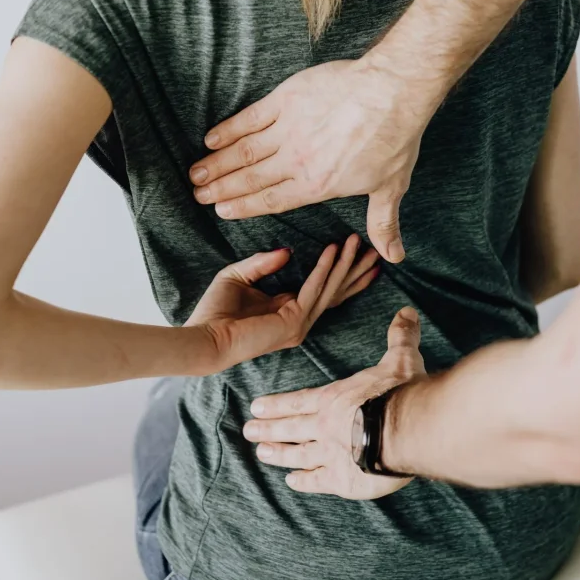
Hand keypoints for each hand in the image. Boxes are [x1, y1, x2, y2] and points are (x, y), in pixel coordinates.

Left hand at [188, 234, 378, 371]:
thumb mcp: (239, 276)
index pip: (324, 290)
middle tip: (376, 249)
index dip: (342, 272)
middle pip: (336, 291)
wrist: (204, 338)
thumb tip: (288, 251)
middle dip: (356, 270)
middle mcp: (299, 320)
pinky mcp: (293, 322)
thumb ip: (262, 263)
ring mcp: (299, 324)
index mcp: (288, 310)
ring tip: (358, 242)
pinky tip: (332, 250)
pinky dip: (324, 268)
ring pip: (330, 289)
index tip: (357, 252)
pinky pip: (313, 289)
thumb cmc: (214, 312)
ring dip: (345, 264)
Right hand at [189, 60, 436, 263]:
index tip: (221, 211)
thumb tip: (393, 256)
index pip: (272, 200)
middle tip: (198, 195)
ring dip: (217, 163)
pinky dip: (229, 129)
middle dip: (221, 189)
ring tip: (196, 173)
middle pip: (250, 178)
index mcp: (316, 185)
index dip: (243, 207)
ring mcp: (288, 129)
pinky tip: (211, 138)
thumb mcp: (390, 187)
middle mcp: (296, 161)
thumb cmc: (394, 140)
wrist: (392, 92)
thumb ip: (382, 223)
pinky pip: (250, 118)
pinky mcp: (286, 100)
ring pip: (244, 151)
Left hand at [244, 307, 426, 499]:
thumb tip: (406, 312)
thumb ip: (400, 337)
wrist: (407, 429)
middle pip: (290, 427)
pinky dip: (303, 481)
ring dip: (278, 454)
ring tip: (261, 454)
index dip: (277, 405)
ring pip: (297, 454)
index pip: (299, 401)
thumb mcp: (401, 359)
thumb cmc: (401, 393)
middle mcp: (325, 426)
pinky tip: (292, 481)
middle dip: (267, 429)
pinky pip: (316, 481)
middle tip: (248, 431)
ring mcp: (329, 454)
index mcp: (335, 398)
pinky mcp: (341, 479)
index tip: (256, 407)